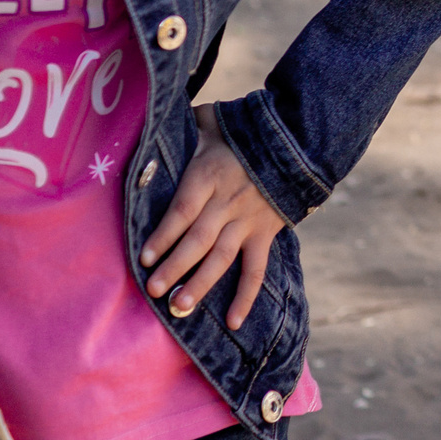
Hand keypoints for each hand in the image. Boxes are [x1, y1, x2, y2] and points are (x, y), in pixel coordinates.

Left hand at [142, 106, 289, 328]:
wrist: (296, 139)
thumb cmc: (242, 130)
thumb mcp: (210, 121)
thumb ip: (184, 124)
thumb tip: (149, 117)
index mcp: (210, 175)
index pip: (183, 210)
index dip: (164, 234)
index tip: (144, 256)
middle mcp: (228, 202)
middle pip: (199, 239)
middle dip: (175, 267)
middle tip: (154, 290)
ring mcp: (249, 221)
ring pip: (223, 257)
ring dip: (201, 284)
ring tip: (179, 308)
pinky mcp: (265, 234)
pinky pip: (256, 269)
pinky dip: (246, 296)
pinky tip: (233, 321)